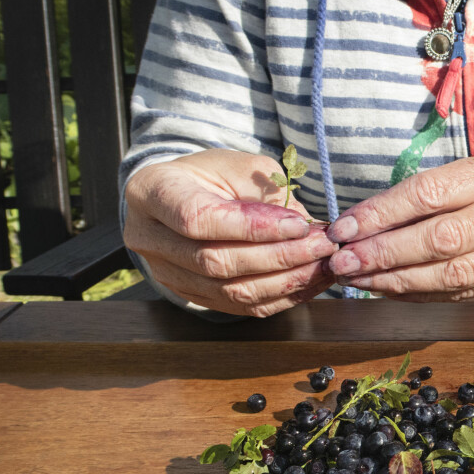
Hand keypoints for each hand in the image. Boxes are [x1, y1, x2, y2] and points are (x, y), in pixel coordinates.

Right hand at [122, 149, 337, 316]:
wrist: (181, 197)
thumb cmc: (209, 175)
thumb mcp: (238, 166)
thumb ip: (267, 193)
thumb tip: (305, 229)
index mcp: (153, 193)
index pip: (198, 219)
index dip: (252, 227)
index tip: (299, 225)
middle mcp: (150, 239)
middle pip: (216, 262)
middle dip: (279, 257)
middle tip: (323, 246)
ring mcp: (167, 274)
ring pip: (231, 291)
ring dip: (286, 281)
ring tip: (323, 264)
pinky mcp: (192, 296)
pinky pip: (241, 306)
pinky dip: (281, 297)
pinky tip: (310, 281)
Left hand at [325, 151, 473, 301]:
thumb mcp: (473, 177)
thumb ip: (426, 196)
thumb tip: (359, 225)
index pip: (432, 193)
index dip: (383, 213)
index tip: (344, 228)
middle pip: (442, 238)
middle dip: (385, 253)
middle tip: (344, 262)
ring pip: (452, 274)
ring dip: (398, 280)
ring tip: (360, 279)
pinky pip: (462, 295)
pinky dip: (420, 294)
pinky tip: (390, 290)